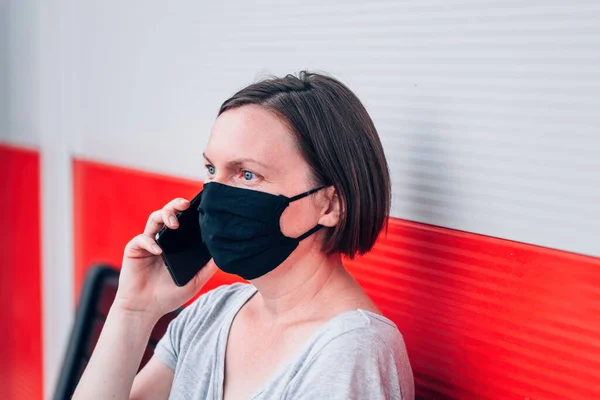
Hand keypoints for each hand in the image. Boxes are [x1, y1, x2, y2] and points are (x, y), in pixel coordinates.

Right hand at [115, 198, 216, 319]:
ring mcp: (148, 243)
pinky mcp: (134, 250)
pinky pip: (141, 240)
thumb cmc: (168, 296)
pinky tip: (159, 251)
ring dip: (164, 216)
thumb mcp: (194, 282)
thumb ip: (207, 268)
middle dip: (175, 205)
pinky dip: (150, 243)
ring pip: (154, 219)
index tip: (202, 207)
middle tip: (185, 204)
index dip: (190, 211)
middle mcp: (162, 239)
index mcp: (176, 244)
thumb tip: (224, 255)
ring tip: (174, 224)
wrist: (145, 310)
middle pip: (168, 213)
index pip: (183, 221)